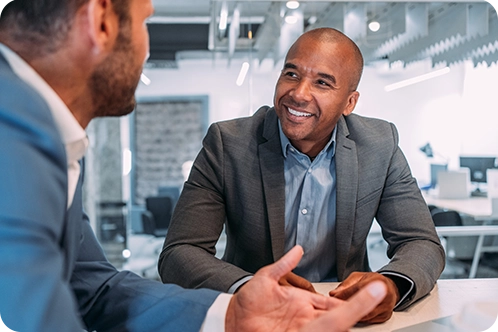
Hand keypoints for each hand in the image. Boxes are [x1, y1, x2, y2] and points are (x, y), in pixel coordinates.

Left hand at [225, 246, 386, 331]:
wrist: (231, 320)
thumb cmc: (246, 302)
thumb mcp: (264, 279)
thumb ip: (282, 265)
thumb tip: (298, 249)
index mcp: (301, 303)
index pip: (331, 302)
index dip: (350, 300)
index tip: (370, 292)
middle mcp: (305, 318)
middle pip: (336, 316)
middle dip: (356, 311)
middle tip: (377, 299)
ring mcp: (302, 328)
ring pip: (332, 325)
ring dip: (347, 319)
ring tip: (365, 309)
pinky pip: (320, 330)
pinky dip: (332, 326)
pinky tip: (341, 325)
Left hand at [329, 272, 399, 323]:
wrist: (389, 288)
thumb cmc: (372, 281)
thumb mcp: (358, 277)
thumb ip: (346, 285)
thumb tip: (334, 293)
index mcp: (378, 281)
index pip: (358, 288)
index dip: (344, 293)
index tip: (334, 296)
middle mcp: (386, 295)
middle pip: (363, 304)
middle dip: (347, 305)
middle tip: (335, 305)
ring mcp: (386, 308)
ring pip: (365, 315)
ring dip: (352, 314)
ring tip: (341, 311)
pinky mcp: (384, 317)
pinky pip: (368, 320)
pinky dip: (358, 318)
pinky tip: (351, 315)